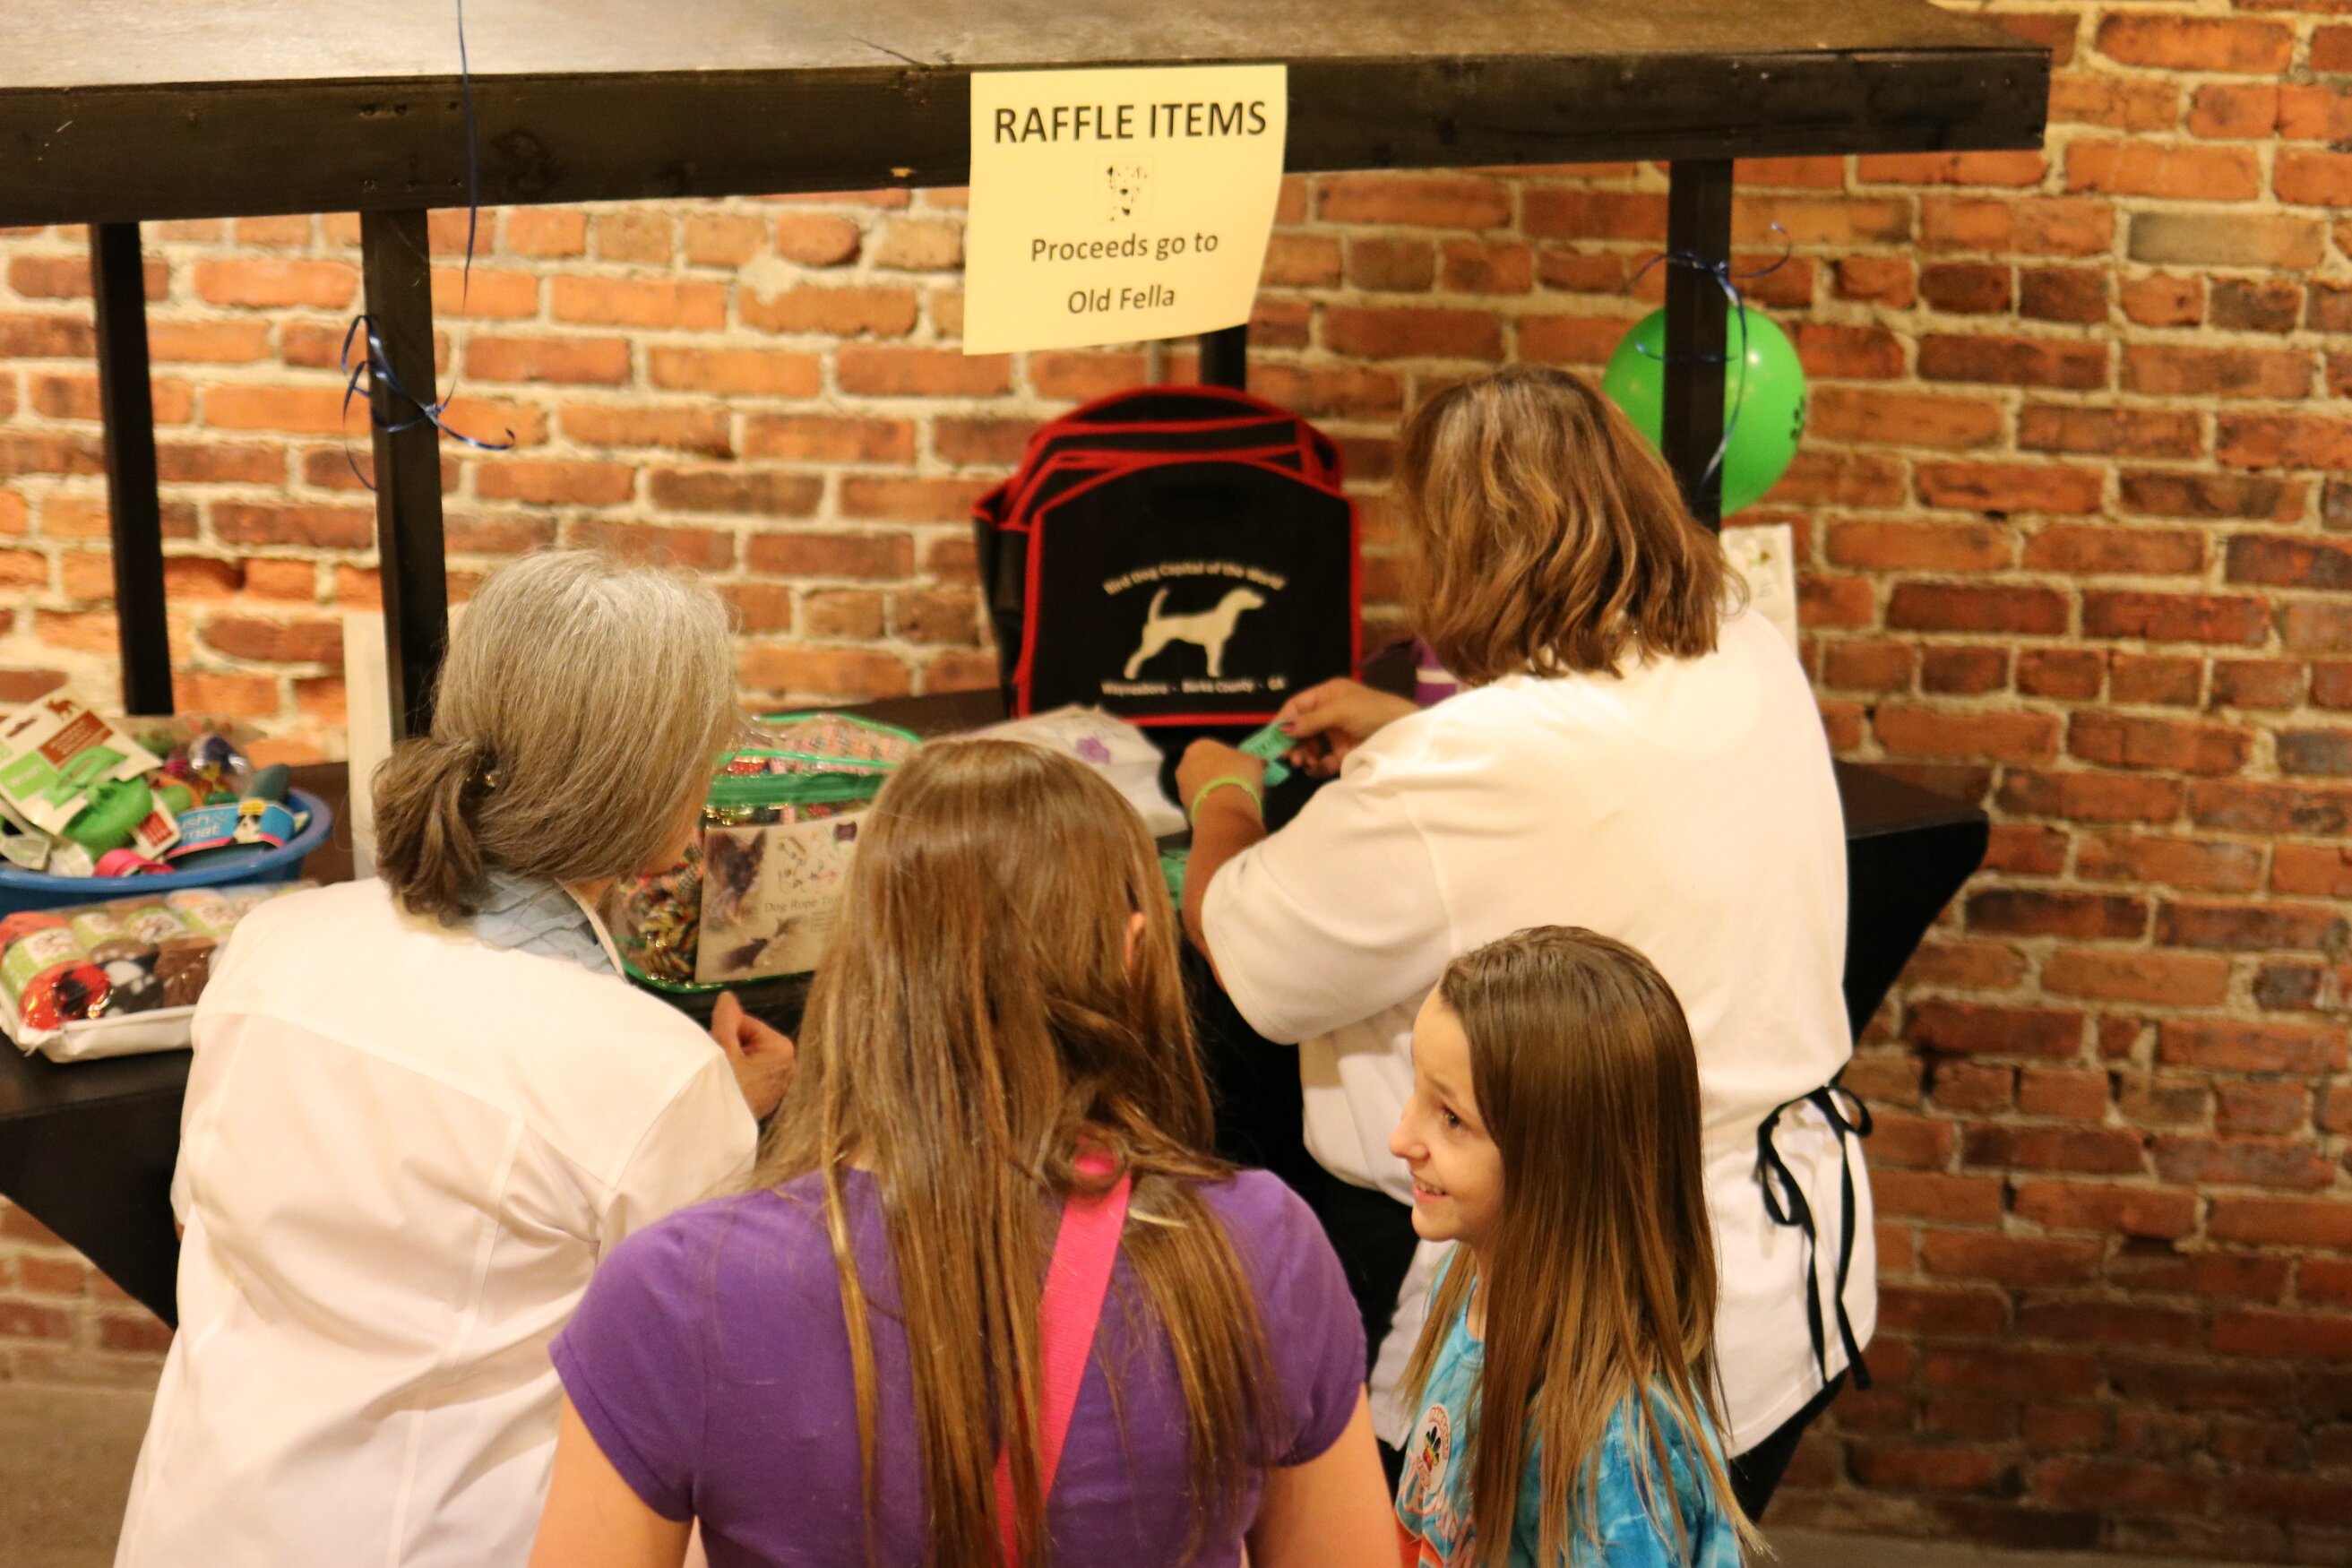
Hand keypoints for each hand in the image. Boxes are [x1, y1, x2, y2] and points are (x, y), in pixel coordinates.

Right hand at [711, 990, 793, 1118]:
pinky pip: (748, 1078)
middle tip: (715, 1064)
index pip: (747, 1024)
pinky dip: (734, 1079)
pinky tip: (723, 1090)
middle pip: (748, 1042)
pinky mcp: (765, 1103)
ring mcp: (777, 1087)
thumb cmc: (720, 1086)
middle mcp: (787, 1067)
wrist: (713, 1130)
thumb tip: (729, 996)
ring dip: (729, 1064)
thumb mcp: (721, 1045)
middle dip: (729, 1048)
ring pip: (746, 1060)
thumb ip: (727, 1017)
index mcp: (782, 1050)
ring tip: (717, 1078)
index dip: (727, 1030)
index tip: (716, 1046)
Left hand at [1175, 740, 1264, 821]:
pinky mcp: (1185, 807)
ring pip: (1205, 787)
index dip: (1234, 759)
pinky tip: (1230, 810)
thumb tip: (1260, 763)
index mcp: (1199, 746)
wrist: (1224, 808)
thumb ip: (1253, 760)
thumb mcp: (1254, 762)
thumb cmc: (1239, 774)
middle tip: (1243, 785)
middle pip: (1208, 768)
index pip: (1217, 750)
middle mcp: (1185, 764)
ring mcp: (1182, 787)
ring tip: (1239, 800)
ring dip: (1220, 791)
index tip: (1246, 769)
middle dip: (1225, 776)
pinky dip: (1214, 805)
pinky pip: (1204, 802)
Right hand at [1275, 679, 1416, 777]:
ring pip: (1310, 746)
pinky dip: (1317, 765)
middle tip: (1288, 757)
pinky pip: (1323, 760)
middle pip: (1301, 728)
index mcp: (1328, 695)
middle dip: (1293, 742)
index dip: (1284, 721)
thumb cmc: (1372, 712)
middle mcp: (1329, 712)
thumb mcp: (1340, 711)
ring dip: (1304, 755)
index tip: (1272, 739)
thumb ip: (1311, 720)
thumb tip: (1282, 728)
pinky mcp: (1344, 752)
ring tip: (1303, 763)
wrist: (1404, 732)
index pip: (1297, 706)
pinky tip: (1316, 768)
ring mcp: (1336, 733)